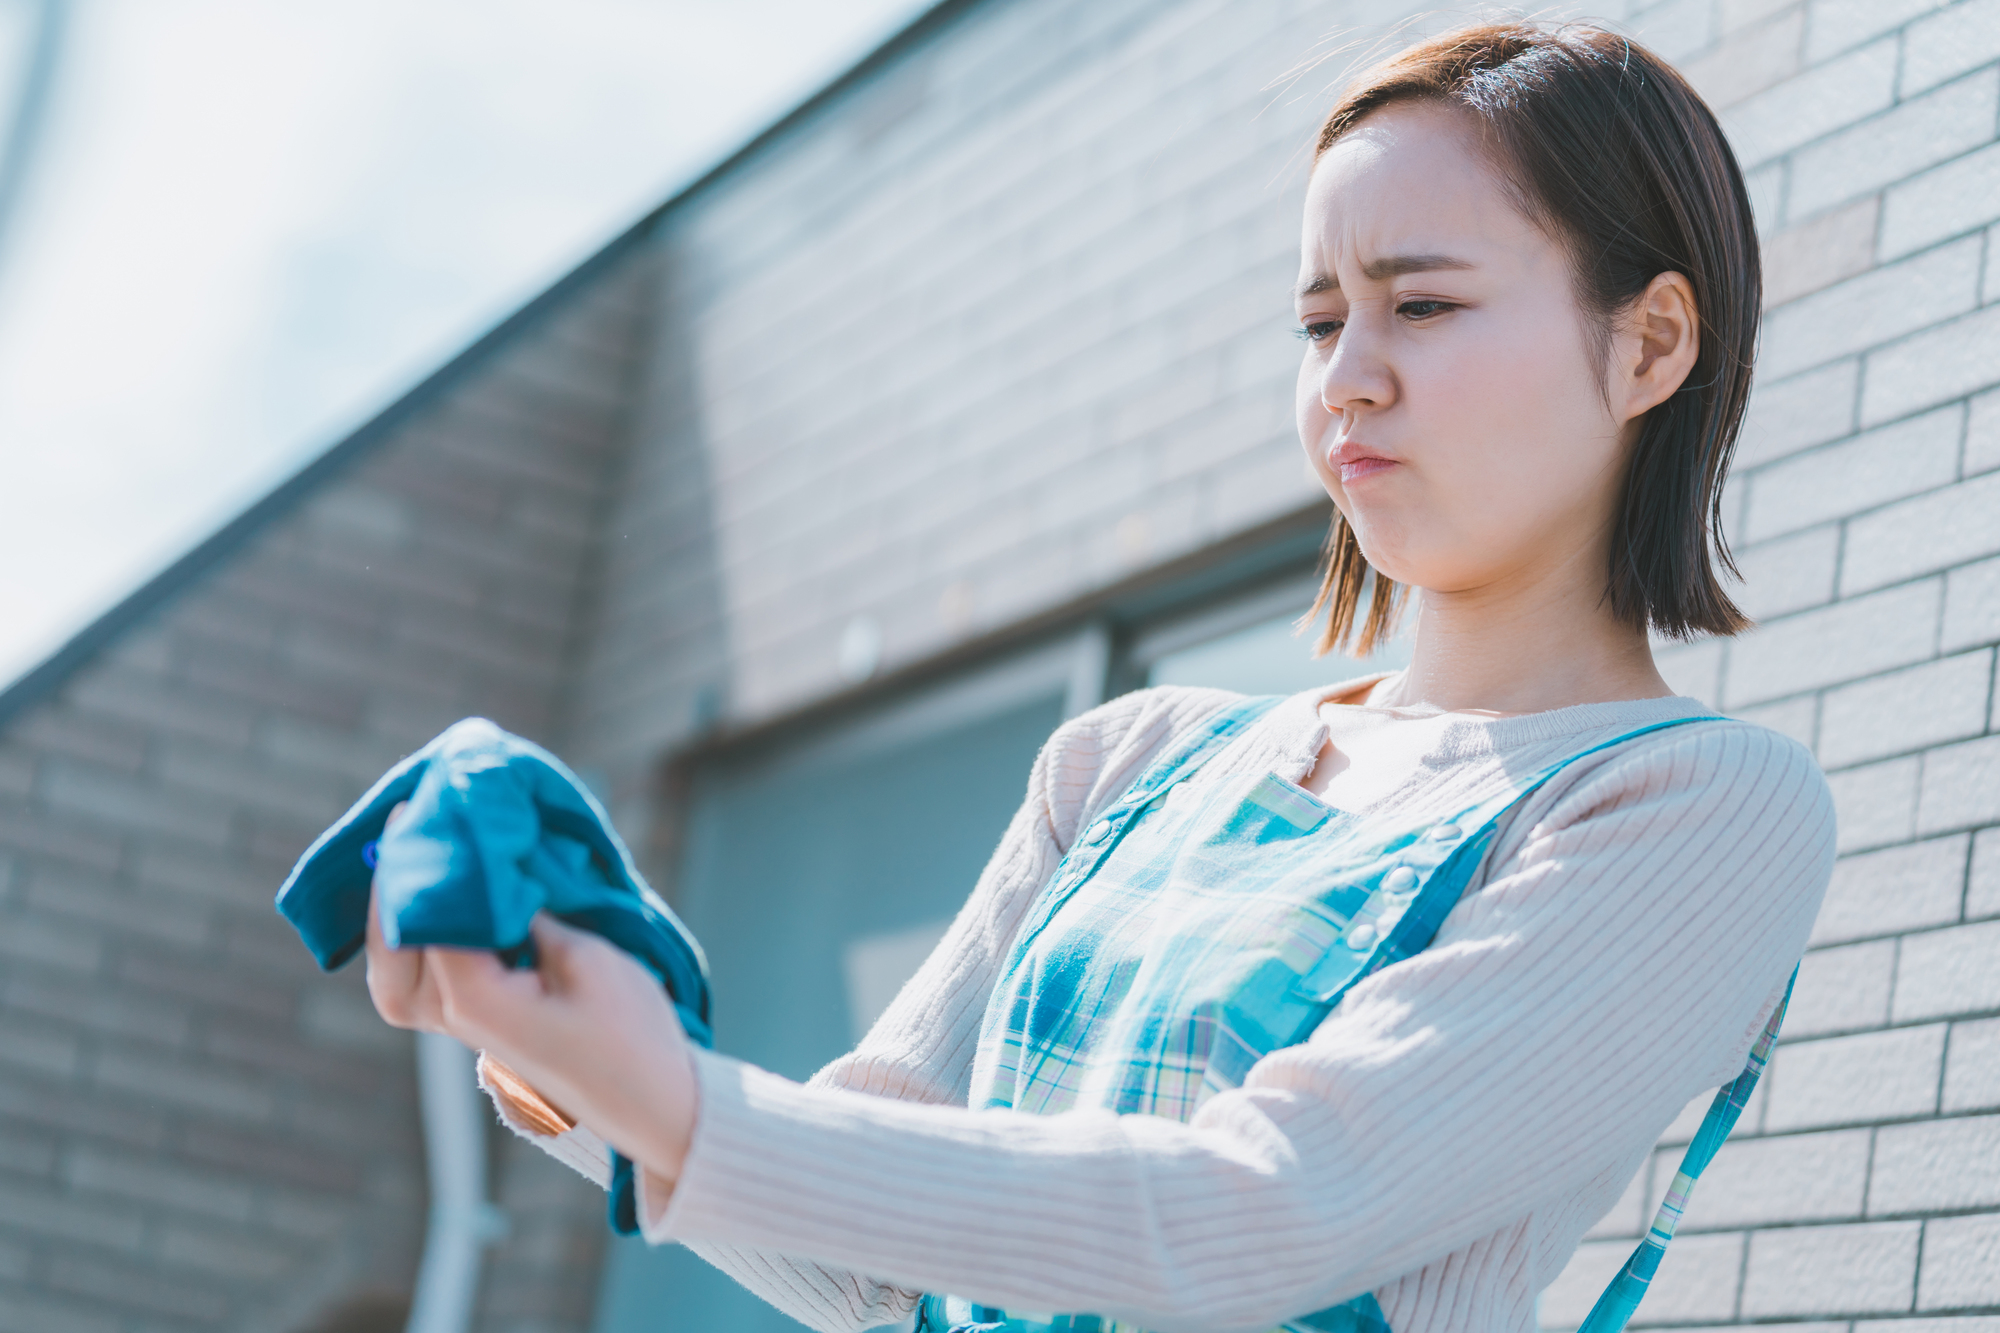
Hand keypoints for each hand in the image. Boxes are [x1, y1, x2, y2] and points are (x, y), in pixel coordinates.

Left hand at [361, 801, 699, 1191]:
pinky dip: (425, 936)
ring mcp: (465, 1026)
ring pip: (400, 974)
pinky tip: (447, 897)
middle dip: (391, 892)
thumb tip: (494, 871)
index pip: (428, 917)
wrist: (654, 1099)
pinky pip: (429, 977)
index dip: (427, 860)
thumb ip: (529, 912)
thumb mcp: (589, 956)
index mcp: (476, 1000)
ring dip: (400, 917)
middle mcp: (455, 1017)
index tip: (428, 808)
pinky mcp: (481, 1022)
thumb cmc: (630, 1031)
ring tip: (418, 860)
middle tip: (404, 829)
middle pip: (392, 954)